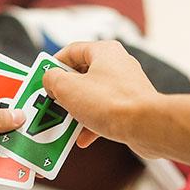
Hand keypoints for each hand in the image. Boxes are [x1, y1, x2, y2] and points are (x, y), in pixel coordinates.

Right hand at [42, 41, 159, 156]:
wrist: (146, 126)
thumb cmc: (110, 103)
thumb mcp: (68, 88)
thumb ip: (52, 79)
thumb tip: (50, 80)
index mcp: (104, 51)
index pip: (72, 51)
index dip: (53, 65)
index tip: (43, 80)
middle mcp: (118, 64)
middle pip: (82, 74)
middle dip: (65, 92)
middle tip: (52, 103)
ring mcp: (127, 85)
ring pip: (94, 95)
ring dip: (77, 110)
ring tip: (66, 124)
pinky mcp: (133, 105)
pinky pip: (107, 110)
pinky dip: (93, 122)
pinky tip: (82, 138)